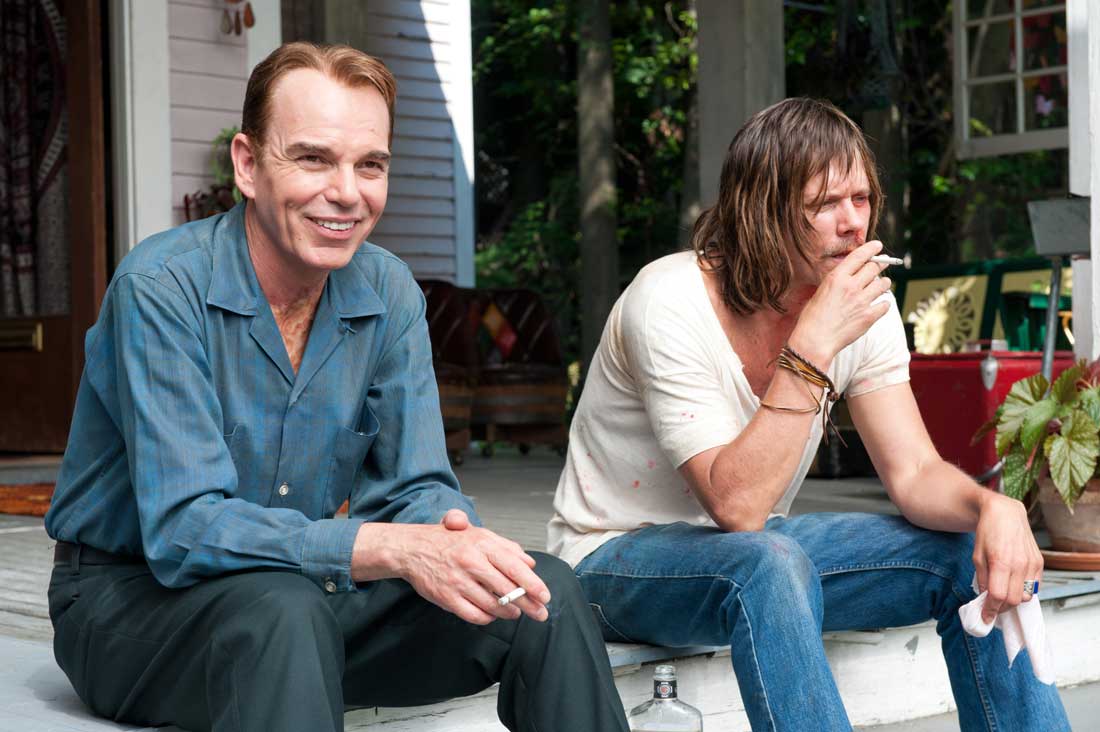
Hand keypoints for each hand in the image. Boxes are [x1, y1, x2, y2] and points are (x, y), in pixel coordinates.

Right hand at [351, 514, 550, 624]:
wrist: (412, 549)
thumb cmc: (448, 541)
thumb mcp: (479, 534)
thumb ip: (506, 547)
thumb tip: (529, 562)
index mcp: (482, 544)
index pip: (515, 568)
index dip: (533, 585)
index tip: (545, 596)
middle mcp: (471, 562)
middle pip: (508, 590)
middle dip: (528, 605)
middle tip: (540, 613)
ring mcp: (458, 582)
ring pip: (493, 605)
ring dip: (508, 612)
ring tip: (514, 612)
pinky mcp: (447, 598)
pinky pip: (474, 615)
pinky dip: (487, 618)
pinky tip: (491, 615)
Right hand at [789, 240, 892, 363]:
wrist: (814, 340)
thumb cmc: (812, 317)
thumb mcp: (821, 292)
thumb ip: (837, 281)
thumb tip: (851, 275)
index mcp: (837, 278)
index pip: (860, 256)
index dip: (871, 248)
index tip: (878, 246)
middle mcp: (851, 286)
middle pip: (874, 267)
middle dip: (880, 264)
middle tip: (882, 264)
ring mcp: (862, 301)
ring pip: (883, 284)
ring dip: (883, 283)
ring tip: (879, 286)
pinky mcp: (869, 316)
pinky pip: (885, 304)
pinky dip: (883, 304)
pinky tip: (878, 305)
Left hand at [973, 492, 1043, 621]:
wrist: (1005, 513)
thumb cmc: (987, 533)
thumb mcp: (977, 556)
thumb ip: (982, 579)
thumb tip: (985, 598)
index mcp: (1000, 562)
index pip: (997, 596)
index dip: (990, 610)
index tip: (984, 618)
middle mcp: (1020, 564)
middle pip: (1013, 600)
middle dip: (1001, 609)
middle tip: (991, 609)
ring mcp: (1032, 564)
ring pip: (1025, 596)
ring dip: (1013, 602)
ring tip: (1001, 598)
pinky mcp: (1040, 563)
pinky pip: (1034, 586)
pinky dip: (1023, 592)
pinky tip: (1012, 587)